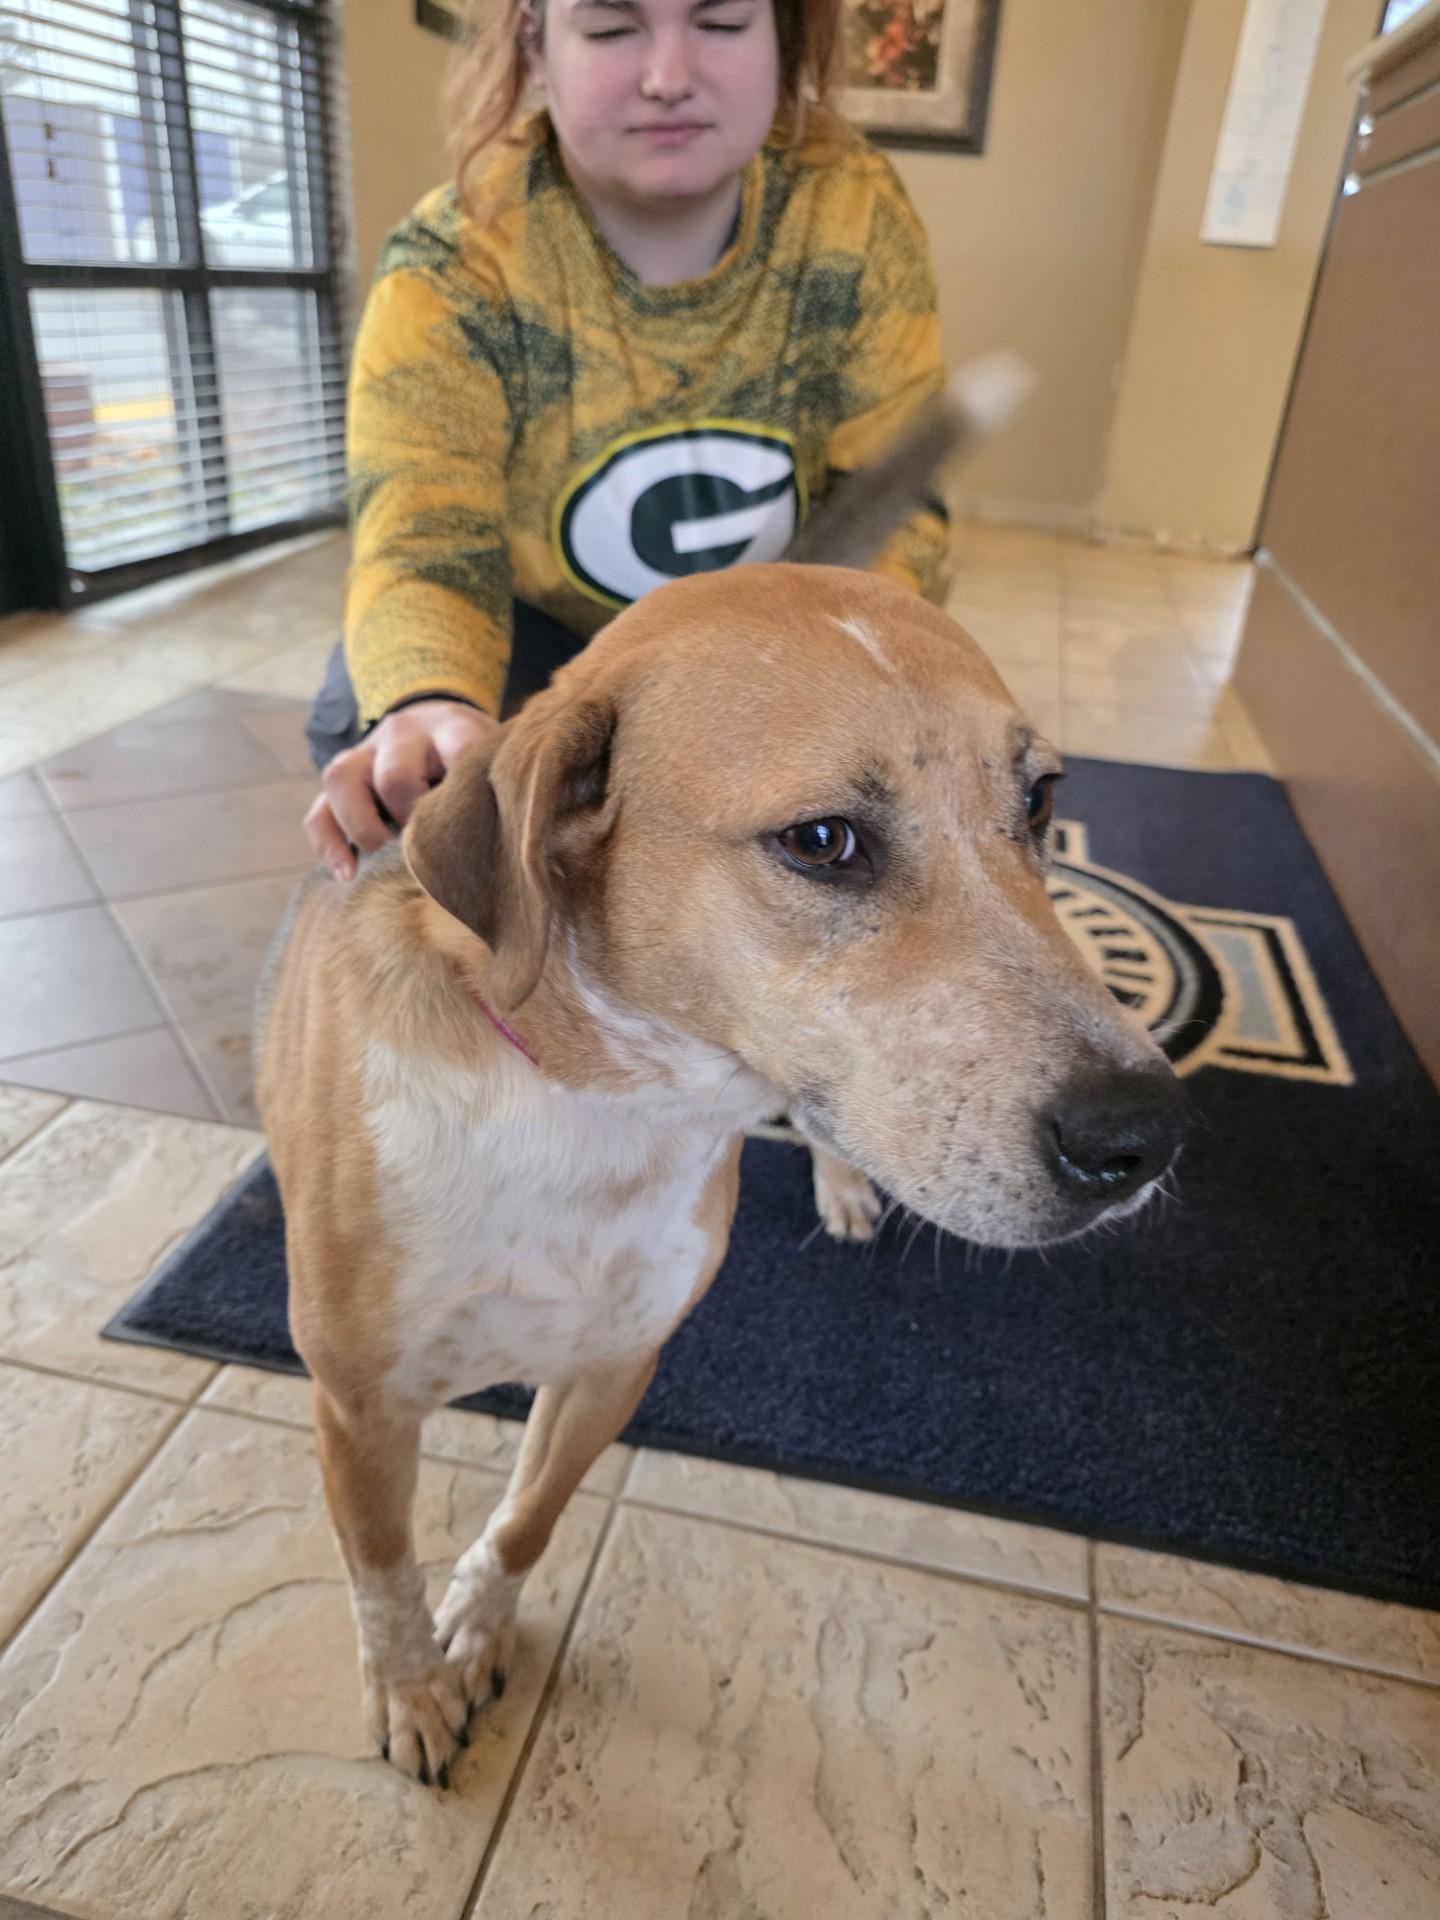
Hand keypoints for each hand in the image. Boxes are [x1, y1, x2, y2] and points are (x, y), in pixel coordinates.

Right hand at [305, 698, 499, 880]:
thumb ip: (496, 790)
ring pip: (342, 780)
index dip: (460, 795)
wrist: (437, 722)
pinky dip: (329, 845)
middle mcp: (404, 734)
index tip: (471, 832)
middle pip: (394, 775)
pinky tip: (347, 874)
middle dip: (409, 819)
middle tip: (428, 850)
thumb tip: (509, 850)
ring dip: (362, 829)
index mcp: (451, 728)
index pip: (457, 752)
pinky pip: (318, 810)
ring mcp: (365, 753)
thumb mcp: (492, 759)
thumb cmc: (474, 759)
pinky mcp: (341, 779)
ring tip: (381, 863)